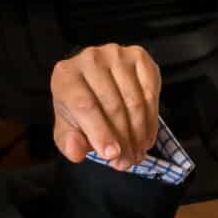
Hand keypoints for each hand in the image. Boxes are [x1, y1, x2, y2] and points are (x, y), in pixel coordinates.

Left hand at [50, 44, 161, 169]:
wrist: (96, 83)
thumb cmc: (79, 107)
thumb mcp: (68, 128)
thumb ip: (68, 142)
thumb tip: (76, 152)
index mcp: (65, 74)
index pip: (84, 105)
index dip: (99, 132)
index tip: (112, 155)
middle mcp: (90, 58)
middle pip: (112, 105)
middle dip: (122, 139)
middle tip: (126, 162)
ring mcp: (116, 54)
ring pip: (134, 101)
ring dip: (138, 133)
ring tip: (137, 154)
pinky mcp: (138, 56)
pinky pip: (150, 92)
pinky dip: (151, 120)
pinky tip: (146, 137)